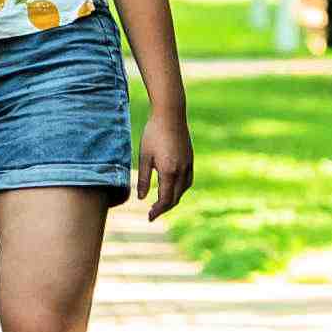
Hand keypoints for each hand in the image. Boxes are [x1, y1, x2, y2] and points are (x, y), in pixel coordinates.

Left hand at [136, 106, 193, 220]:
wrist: (170, 115)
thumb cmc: (153, 134)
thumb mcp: (144, 157)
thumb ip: (142, 179)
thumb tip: (141, 198)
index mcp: (169, 172)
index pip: (165, 200)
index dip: (157, 211)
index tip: (149, 217)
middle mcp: (182, 171)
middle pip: (175, 198)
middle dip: (164, 208)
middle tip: (152, 213)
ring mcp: (189, 165)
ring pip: (183, 191)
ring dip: (172, 199)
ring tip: (160, 203)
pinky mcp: (190, 160)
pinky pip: (187, 181)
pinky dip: (179, 189)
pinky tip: (172, 188)